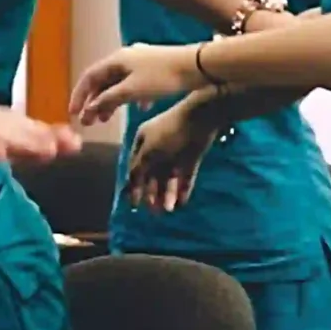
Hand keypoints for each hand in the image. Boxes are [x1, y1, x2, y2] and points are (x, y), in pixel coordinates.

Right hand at [70, 45, 206, 125]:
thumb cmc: (163, 78)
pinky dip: (130, 97)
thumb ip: (108, 100)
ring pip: (118, 83)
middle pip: (103, 81)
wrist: (197, 66)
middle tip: (90, 122)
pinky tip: (140, 108)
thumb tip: (88, 110)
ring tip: (107, 119)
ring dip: (111, 101)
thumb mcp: (132, 91)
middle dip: (94, 102)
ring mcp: (140, 62)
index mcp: (117, 60)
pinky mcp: (154, 69)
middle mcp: (126, 58)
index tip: (74, 114)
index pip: (89, 77)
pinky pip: (135, 84)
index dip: (79, 95)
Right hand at [124, 97, 221, 213]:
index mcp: (143, 141)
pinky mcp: (192, 157)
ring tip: (170, 209)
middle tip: (155, 211)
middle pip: (153, 175)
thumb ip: (137, 170)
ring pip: (169, 177)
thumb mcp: (148, 153)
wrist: (201, 118)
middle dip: (153, 193)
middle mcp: (158, 148)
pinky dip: (183, 189)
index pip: (135, 167)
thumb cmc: (169, 133)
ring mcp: (176, 153)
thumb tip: (130, 185)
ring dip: (168, 193)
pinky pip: (185, 176)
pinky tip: (182, 202)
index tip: (135, 205)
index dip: (134, 186)